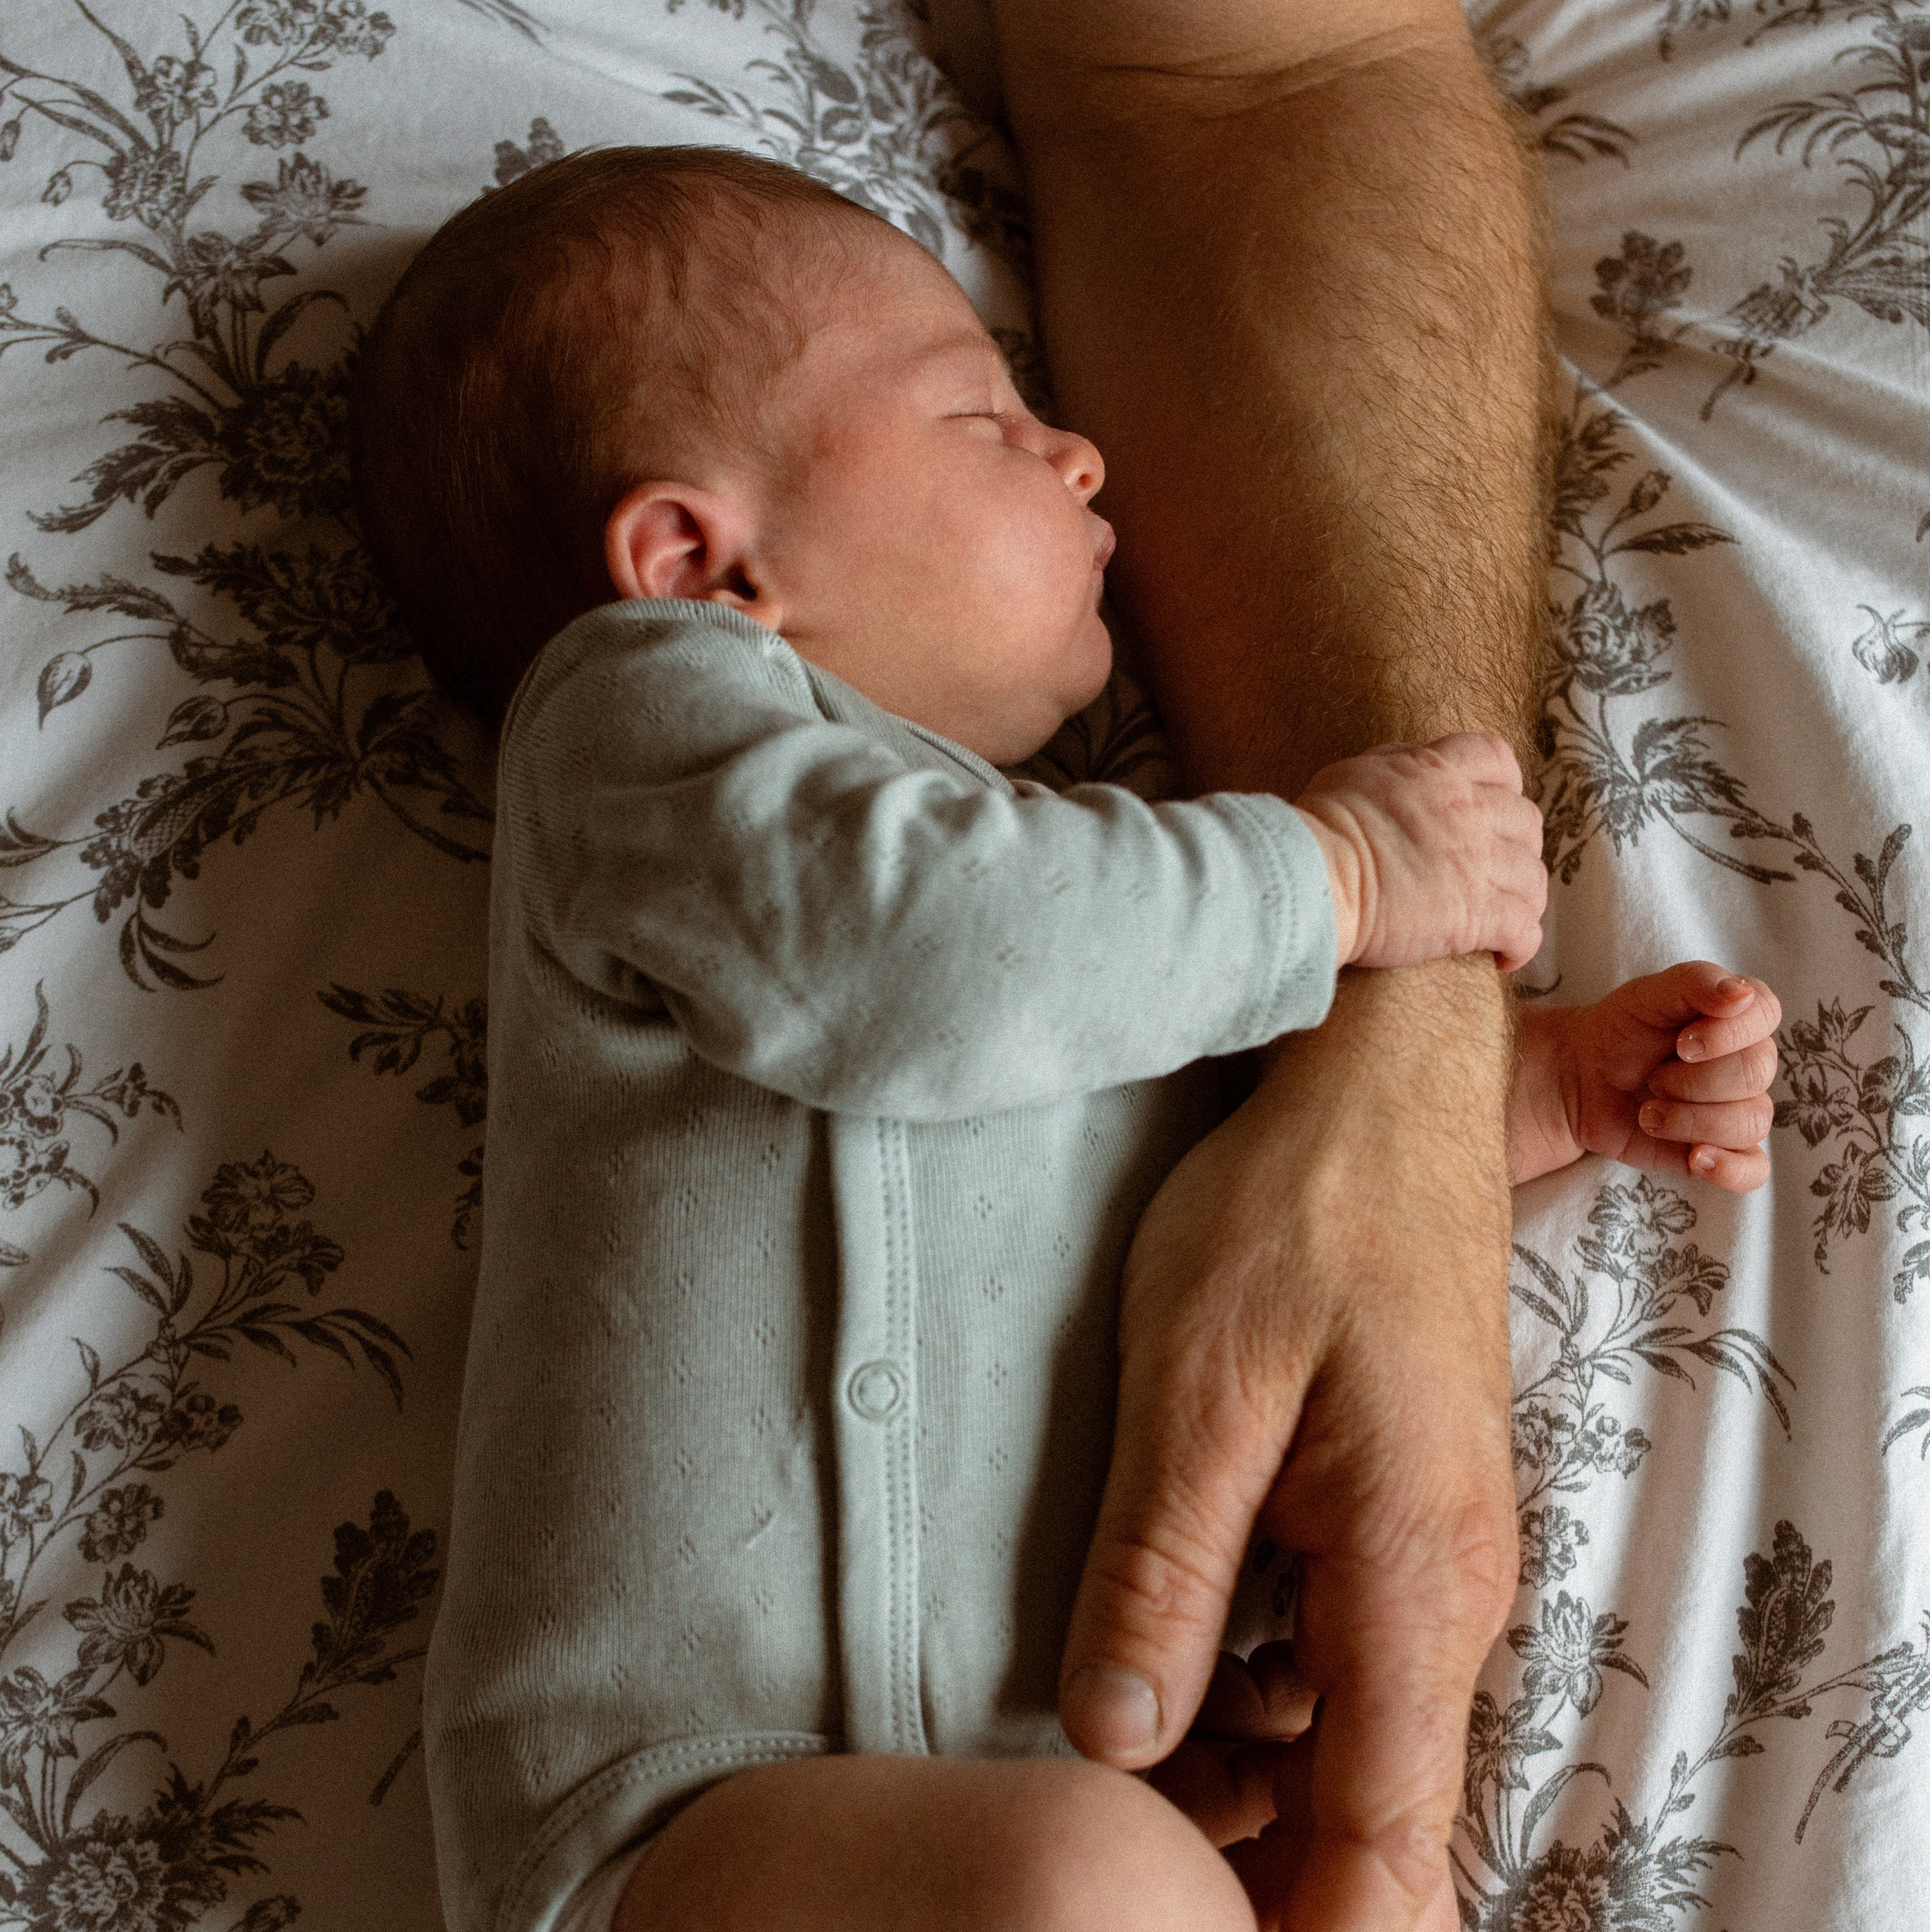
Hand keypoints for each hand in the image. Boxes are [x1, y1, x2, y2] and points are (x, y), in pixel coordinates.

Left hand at [1057, 962, 1517, 1931]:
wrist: (1385, 1090)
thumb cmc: (1298, 1213)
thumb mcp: (1197, 1389)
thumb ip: (1162, 1573)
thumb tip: (1118, 1741)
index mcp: (1409, 1582)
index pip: (1382, 1846)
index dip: (1290, 1924)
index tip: (1170, 1920)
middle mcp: (1445, 1592)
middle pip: (1362, 1811)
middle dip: (1240, 1846)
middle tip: (1099, 1811)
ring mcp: (1430, 1553)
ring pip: (1345, 1736)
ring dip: (1235, 1765)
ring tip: (1106, 1717)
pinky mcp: (1396, 1512)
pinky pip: (1334, 1652)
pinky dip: (1251, 1682)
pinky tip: (1160, 1633)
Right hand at [1293, 733, 1546, 973]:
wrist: (1315, 876)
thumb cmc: (1319, 829)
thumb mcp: (1356, 772)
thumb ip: (1394, 763)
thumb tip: (1412, 764)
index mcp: (1438, 772)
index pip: (1496, 759)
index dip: (1505, 784)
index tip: (1495, 807)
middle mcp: (1468, 811)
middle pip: (1526, 822)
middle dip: (1519, 847)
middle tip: (1498, 872)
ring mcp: (1478, 863)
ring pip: (1533, 879)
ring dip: (1524, 899)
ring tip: (1504, 918)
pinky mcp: (1477, 914)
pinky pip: (1524, 930)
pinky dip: (1521, 945)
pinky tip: (1503, 956)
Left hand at [1509, 962, 1780, 1190]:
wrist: (1581, 1077)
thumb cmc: (1621, 1028)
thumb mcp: (1646, 995)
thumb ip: (1694, 982)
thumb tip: (1740, 995)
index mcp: (1739, 1017)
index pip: (1766, 1016)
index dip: (1727, 1034)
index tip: (1681, 1044)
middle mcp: (1748, 1062)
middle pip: (1753, 1075)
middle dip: (1692, 1080)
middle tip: (1652, 1078)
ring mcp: (1738, 1109)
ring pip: (1750, 1123)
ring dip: (1688, 1119)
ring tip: (1647, 1112)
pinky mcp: (1722, 1151)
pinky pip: (1753, 1170)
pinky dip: (1728, 1168)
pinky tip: (1694, 1157)